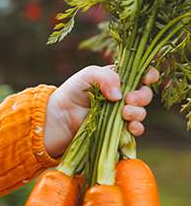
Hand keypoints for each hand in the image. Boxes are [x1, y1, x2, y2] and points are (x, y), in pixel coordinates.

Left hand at [44, 65, 158, 157]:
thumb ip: (105, 76)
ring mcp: (120, 114)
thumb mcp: (86, 76)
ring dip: (138, 113)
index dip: (149, 75)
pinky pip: (134, 130)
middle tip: (128, 100)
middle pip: (144, 95)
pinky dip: (136, 129)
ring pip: (141, 113)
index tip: (146, 79)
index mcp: (118, 79)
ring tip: (124, 113)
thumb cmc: (71, 92)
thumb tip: (120, 94)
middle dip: (142, 97)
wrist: (57, 118)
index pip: (141, 75)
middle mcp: (122, 96)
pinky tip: (130, 127)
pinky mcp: (116, 130)